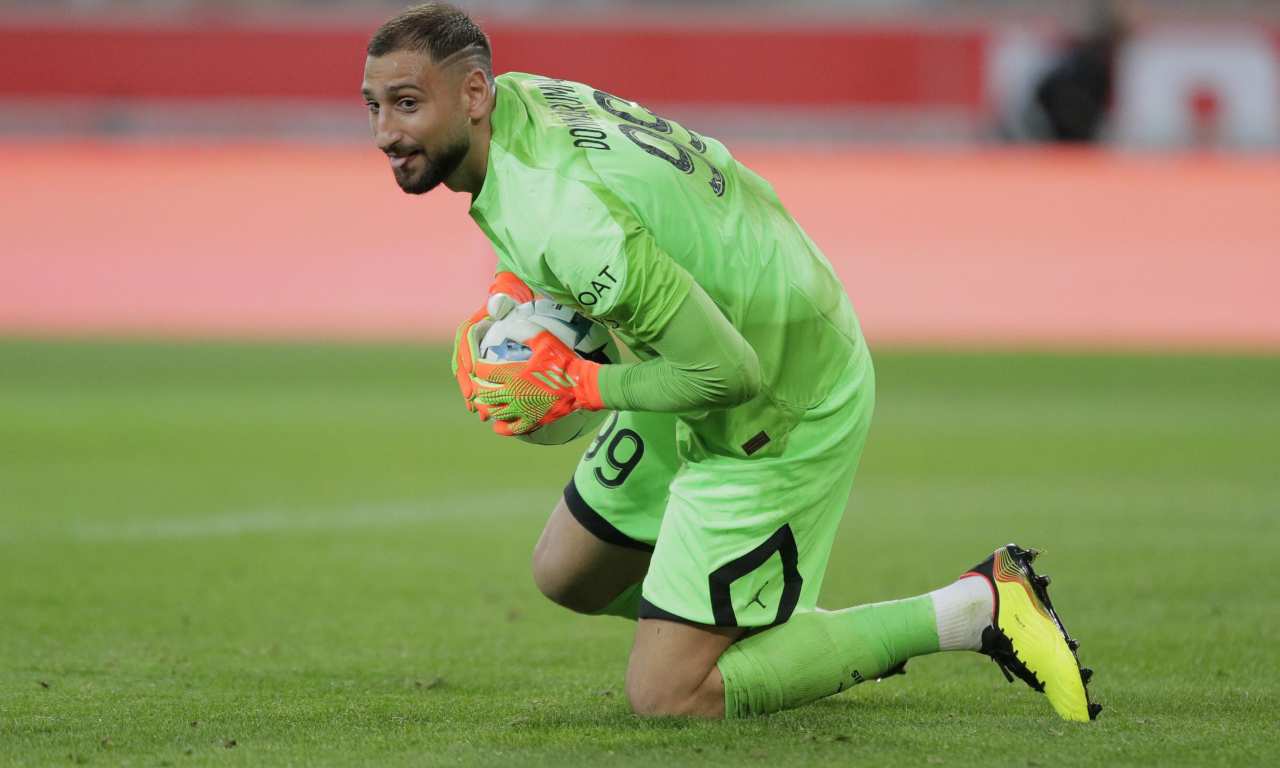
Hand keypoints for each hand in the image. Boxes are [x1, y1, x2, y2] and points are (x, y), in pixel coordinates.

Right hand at [451, 272, 533, 411]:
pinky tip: (480, 412)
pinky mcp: (476, 368)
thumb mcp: (505, 304)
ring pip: (465, 377)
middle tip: (471, 397)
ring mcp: (470, 357)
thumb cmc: (508, 308)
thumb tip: (496, 303)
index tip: (472, 370)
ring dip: (470, 394)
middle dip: (466, 382)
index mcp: (470, 329)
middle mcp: (466, 344)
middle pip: (461, 363)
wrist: (509, 314)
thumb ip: (500, 303)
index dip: (467, 355)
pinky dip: (476, 397)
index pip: (465, 341)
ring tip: (476, 410)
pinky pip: (473, 383)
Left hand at [473, 331, 604, 435]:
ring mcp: (522, 410)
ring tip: (483, 402)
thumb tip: (507, 325)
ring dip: (486, 407)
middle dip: (477, 388)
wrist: (581, 385)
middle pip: (484, 393)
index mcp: (513, 374)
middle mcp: (513, 394)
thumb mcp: (544, 339)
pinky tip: (497, 425)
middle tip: (476, 383)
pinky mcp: (532, 421)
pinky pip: (511, 429)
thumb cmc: (563, 361)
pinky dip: (501, 428)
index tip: (477, 365)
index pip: (484, 372)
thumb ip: (523, 331)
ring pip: (494, 412)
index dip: (477, 367)